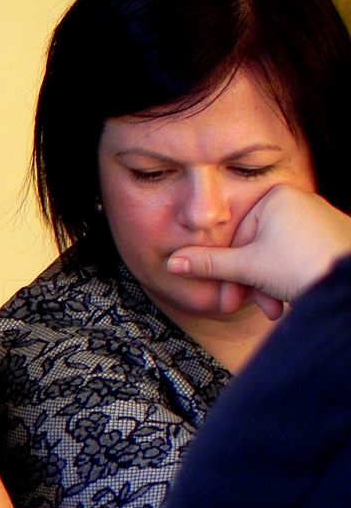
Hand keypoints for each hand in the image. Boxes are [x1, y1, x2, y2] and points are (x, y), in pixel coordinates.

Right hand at [166, 184, 350, 316]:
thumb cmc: (304, 266)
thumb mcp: (247, 268)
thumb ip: (208, 264)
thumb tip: (173, 263)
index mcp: (275, 197)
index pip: (237, 236)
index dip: (228, 272)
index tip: (226, 297)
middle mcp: (299, 202)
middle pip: (257, 247)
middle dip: (251, 283)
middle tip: (245, 307)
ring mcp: (320, 219)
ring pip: (277, 255)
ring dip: (269, 287)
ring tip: (275, 310)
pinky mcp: (334, 238)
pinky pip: (300, 256)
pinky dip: (290, 279)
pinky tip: (291, 301)